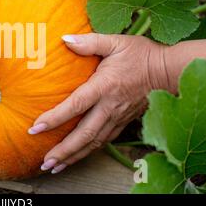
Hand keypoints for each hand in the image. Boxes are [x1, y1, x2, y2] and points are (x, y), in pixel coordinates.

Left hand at [28, 33, 168, 173]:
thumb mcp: (115, 42)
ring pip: (94, 142)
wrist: (170, 70)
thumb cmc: (141, 54)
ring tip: (55, 166)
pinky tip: (77, 156)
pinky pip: (104, 141)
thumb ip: (89, 42)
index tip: (35, 127)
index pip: (75, 105)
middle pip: (84, 134)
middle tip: (45, 162)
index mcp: (104, 86)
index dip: (54, 117)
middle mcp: (110, 106)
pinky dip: (89, 150)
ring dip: (74, 156)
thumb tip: (64, 39)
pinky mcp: (124, 122)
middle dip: (63, 150)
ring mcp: (118, 117)